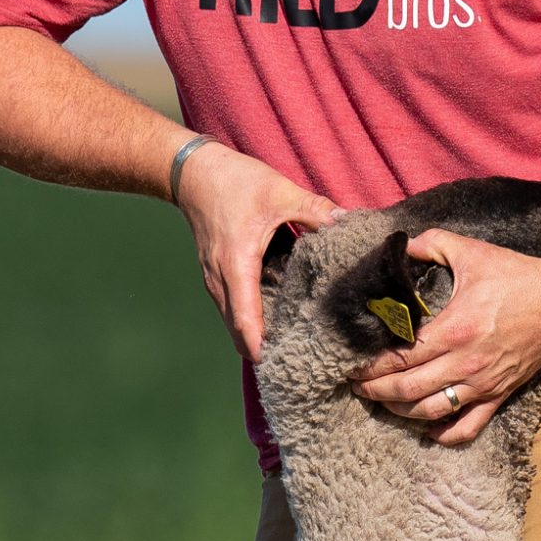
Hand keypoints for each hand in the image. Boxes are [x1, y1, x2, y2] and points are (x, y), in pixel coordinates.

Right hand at [176, 142, 343, 361]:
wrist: (194, 175)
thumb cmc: (234, 182)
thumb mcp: (279, 191)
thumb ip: (315, 210)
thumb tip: (346, 223)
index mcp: (236, 265)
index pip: (245, 319)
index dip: (260, 346)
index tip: (279, 365)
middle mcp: (220, 281)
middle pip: (237, 332)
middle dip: (261, 350)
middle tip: (295, 362)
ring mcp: (214, 282)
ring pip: (233, 323)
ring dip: (254, 337)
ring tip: (287, 346)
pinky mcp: (216, 278)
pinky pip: (232, 309)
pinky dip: (248, 321)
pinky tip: (273, 320)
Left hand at [351, 229, 540, 444]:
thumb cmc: (519, 276)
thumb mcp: (474, 252)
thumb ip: (433, 243)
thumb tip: (401, 244)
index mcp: (455, 329)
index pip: (400, 357)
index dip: (370, 366)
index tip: (352, 366)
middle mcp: (466, 363)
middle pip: (407, 391)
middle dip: (376, 392)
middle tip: (357, 386)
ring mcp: (482, 384)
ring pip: (429, 412)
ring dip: (399, 412)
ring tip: (382, 402)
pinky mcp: (497, 396)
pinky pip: (465, 428)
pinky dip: (441, 433)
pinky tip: (424, 427)